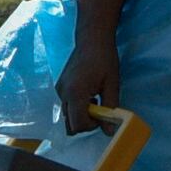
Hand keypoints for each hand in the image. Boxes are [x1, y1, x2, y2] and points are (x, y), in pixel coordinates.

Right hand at [54, 0, 132, 130]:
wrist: (92, 39)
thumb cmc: (104, 59)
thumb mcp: (112, 84)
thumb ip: (110, 109)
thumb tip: (110, 131)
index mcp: (75, 93)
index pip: (78, 124)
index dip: (92, 126)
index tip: (103, 115)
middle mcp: (62, 94)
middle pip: (69, 125)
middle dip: (85, 123)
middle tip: (99, 108)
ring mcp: (59, 90)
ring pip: (66, 116)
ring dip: (80, 114)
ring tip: (94, 99)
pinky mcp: (59, 87)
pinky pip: (65, 106)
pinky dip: (76, 106)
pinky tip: (88, 94)